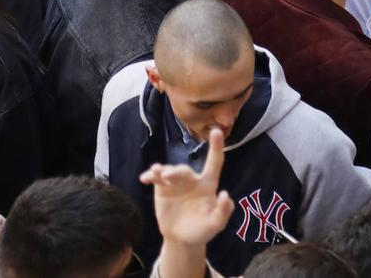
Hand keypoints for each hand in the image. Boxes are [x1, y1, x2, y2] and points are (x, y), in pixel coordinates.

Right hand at [140, 128, 233, 247]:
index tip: (217, 130)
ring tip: (157, 173)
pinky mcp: (162, 189)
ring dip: (162, 171)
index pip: (214, 162)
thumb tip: (225, 194)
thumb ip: (223, 211)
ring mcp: (176, 184)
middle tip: (168, 176)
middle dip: (176, 172)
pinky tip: (145, 178)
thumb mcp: (216, 224)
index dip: (216, 147)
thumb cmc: (202, 230)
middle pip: (184, 170)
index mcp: (208, 185)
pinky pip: (156, 178)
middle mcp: (192, 180)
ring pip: (169, 171)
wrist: (182, 240)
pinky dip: (150, 175)